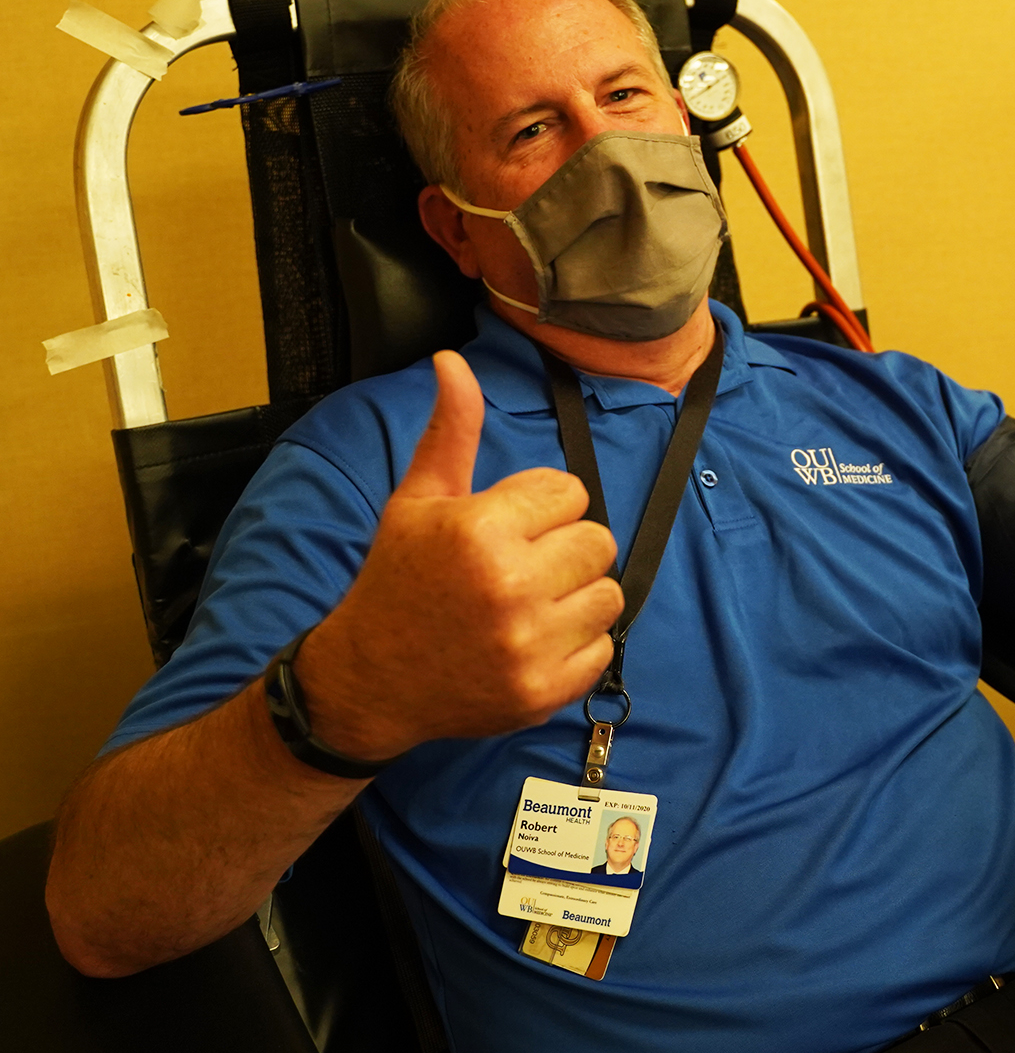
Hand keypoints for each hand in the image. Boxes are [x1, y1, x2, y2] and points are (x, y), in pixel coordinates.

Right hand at [298, 351, 622, 760]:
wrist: (369, 680)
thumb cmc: (397, 580)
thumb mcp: (417, 500)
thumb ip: (451, 431)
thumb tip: (453, 360)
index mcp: (479, 530)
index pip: (570, 493)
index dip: (542, 508)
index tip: (508, 529)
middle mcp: (509, 587)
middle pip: (597, 541)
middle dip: (565, 549)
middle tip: (522, 567)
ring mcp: (529, 645)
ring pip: (608, 594)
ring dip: (577, 596)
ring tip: (530, 603)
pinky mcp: (544, 692)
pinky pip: (602, 648)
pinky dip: (576, 645)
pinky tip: (532, 641)